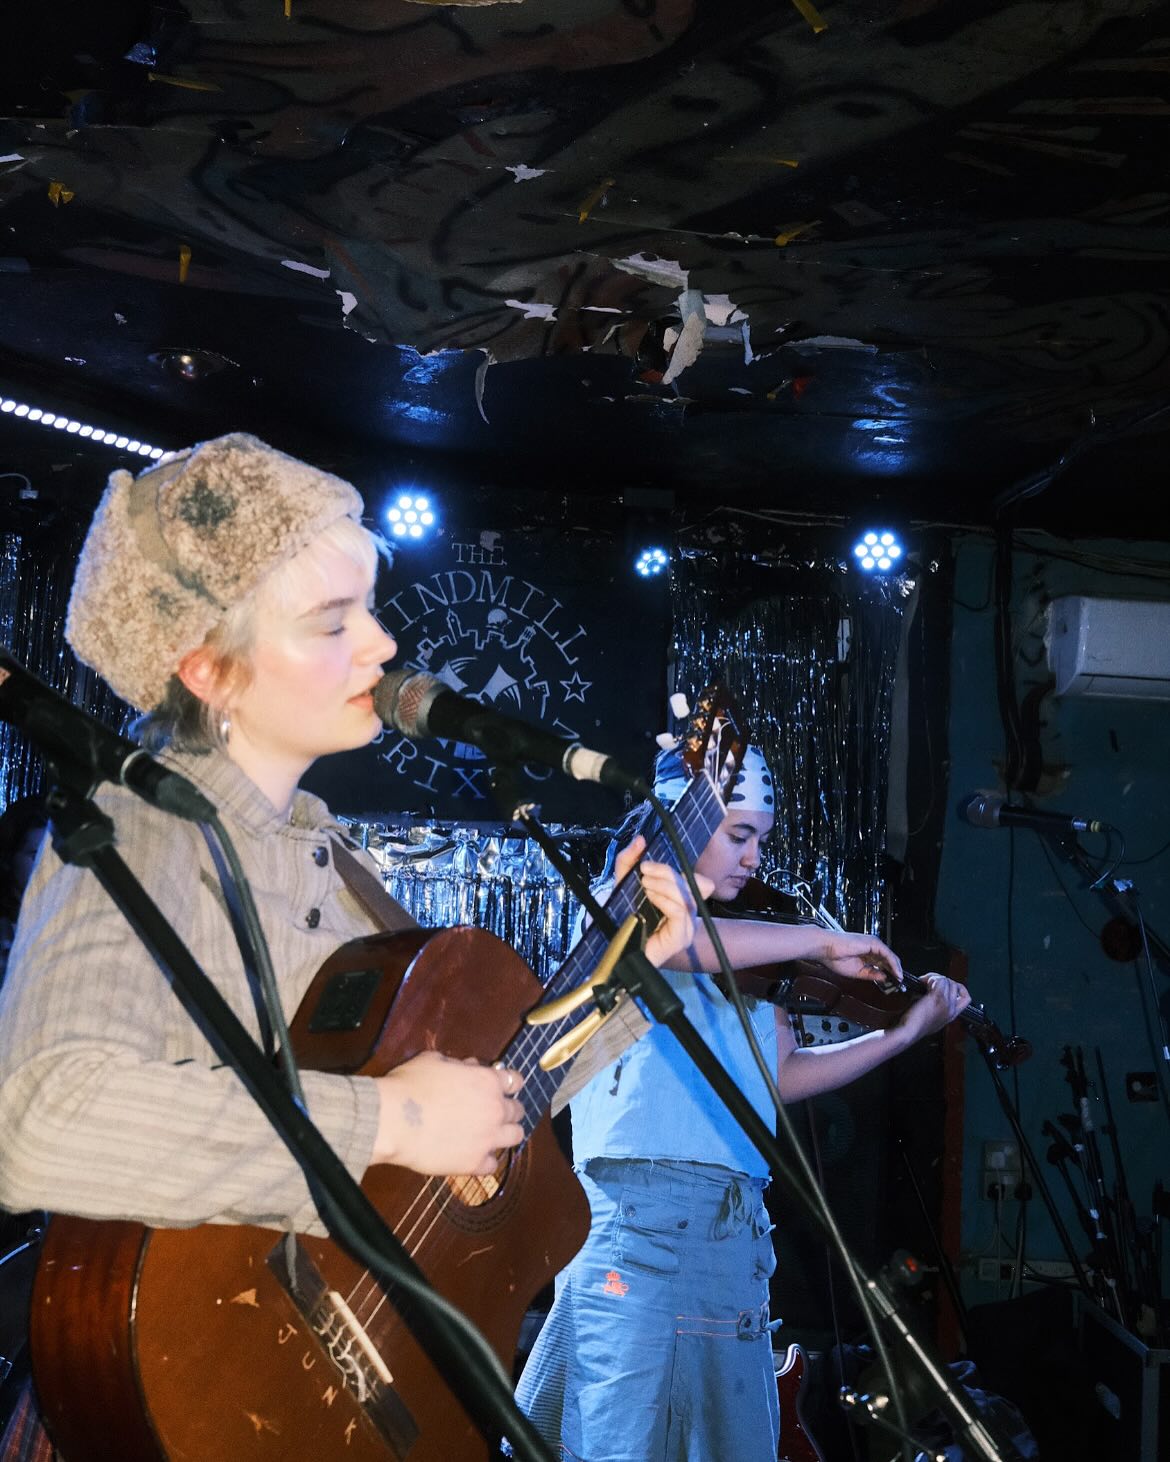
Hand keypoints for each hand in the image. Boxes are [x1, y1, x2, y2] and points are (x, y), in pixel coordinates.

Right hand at [371, 1051, 524, 1175]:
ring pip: (515, 1136)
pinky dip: (486, 1160)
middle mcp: (495, 1109)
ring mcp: (487, 1138)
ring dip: (505, 1133)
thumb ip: (457, 1065)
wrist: (393, 1120)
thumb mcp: (434, 1061)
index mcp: (487, 1081)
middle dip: (508, 1109)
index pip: (515, 1081)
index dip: (509, 1083)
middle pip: (517, 1110)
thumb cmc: (410, 1086)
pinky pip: (492, 1165)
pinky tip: (474, 1155)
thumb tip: (466, 1067)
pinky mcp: (474, 1163)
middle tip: (495, 1112)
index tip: (504, 1087)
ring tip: (491, 1134)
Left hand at [613, 835, 710, 967]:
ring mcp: (686, 928)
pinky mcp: (681, 939)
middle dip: (666, 874)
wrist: (613, 952)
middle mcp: (686, 914)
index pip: (693, 879)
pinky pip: (680, 913)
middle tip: (644, 873)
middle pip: (690, 885)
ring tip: (644, 886)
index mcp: (678, 901)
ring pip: (686, 898)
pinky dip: (666, 901)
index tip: (646, 865)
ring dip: (665, 886)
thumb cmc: (621, 921)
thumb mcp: (622, 886)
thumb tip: (641, 839)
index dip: (672, 870)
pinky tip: (650, 898)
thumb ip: (628, 862)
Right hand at [818, 930, 903, 985]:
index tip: (894, 982)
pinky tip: (896, 973)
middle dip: (895, 972)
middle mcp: (871, 947)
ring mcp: (873, 944)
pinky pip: (888, 955)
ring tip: (900, 980)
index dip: (889, 972)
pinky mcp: (874, 943)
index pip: (882, 962)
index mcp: (866, 953)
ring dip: (896, 969)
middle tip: (899, 983)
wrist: (826, 948)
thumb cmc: (835, 957)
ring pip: (890, 957)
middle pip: (888, 960)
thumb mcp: (857, 972)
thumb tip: (884, 978)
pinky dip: (894, 965)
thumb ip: (871, 974)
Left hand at [894, 973, 970, 1041]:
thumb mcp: (931, 1016)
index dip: (958, 988)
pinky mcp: (936, 998)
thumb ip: (937, 1006)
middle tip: (927, 982)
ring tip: (923, 982)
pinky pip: (939, 981)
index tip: (945, 984)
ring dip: (934, 978)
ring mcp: (945, 1004)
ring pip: (947, 981)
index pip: (966, 998)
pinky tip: (921, 982)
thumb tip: (932, 989)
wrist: (908, 1032)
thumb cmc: (913, 1025)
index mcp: (951, 1015)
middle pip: (955, 985)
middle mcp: (951, 1009)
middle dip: (941, 979)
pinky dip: (929, 978)